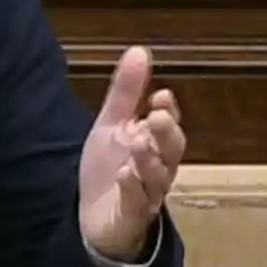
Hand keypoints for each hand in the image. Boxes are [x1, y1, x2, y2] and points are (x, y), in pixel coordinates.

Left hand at [78, 46, 186, 261]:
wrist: (94, 217)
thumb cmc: (109, 167)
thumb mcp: (112, 125)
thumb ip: (126, 92)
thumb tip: (140, 50)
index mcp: (153, 144)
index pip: (168, 126)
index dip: (168, 112)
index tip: (161, 96)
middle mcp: (156, 167)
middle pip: (172, 151)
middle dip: (167, 134)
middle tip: (158, 117)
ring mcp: (146, 193)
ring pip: (157, 177)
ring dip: (149, 160)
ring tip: (138, 144)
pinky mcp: (131, 214)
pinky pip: (137, 203)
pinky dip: (132, 189)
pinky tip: (123, 175)